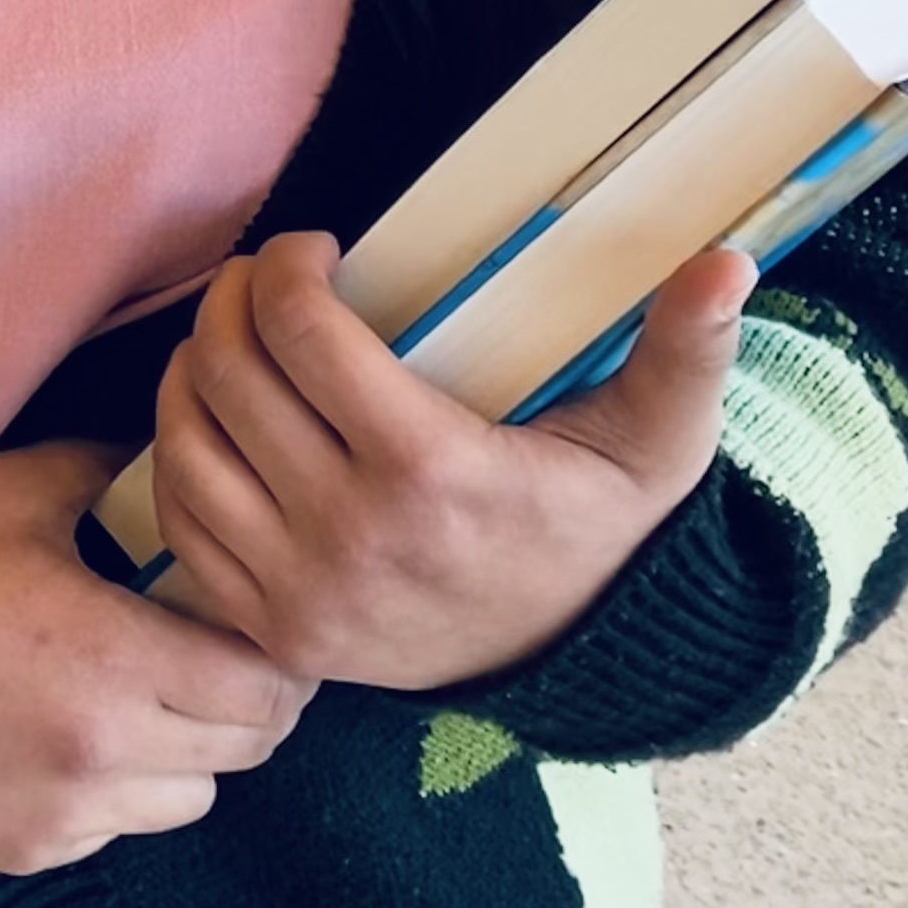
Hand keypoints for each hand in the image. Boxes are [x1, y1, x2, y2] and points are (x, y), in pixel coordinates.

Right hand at [0, 440, 314, 875]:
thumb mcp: (20, 490)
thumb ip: (110, 471)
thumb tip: (170, 453)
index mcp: (113, 658)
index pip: (260, 689)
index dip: (277, 658)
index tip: (258, 628)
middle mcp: (102, 752)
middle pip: (241, 752)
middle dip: (245, 705)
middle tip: (218, 661)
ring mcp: (66, 812)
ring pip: (188, 801)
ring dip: (185, 755)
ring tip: (141, 702)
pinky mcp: (28, 846)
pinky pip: (115, 829)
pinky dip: (113, 791)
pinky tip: (67, 736)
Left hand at [147, 232, 748, 691]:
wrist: (576, 658)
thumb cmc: (601, 526)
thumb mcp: (656, 440)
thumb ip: (687, 350)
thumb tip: (727, 262)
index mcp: (433, 473)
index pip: (301, 331)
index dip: (285, 266)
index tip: (312, 249)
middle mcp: (353, 537)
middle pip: (229, 376)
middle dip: (229, 302)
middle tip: (260, 282)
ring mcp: (304, 592)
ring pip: (185, 444)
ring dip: (191, 370)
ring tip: (231, 338)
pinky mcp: (273, 632)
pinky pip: (181, 524)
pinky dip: (180, 456)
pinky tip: (217, 419)